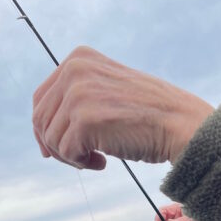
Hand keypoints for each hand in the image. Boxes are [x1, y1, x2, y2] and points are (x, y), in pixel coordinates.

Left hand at [32, 46, 213, 168]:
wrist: (180, 124)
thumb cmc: (151, 115)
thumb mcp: (110, 89)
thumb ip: (81, 95)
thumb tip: (45, 127)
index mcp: (79, 58)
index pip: (41, 97)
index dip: (43, 126)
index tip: (54, 148)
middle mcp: (74, 70)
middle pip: (41, 119)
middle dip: (55, 145)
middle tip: (78, 159)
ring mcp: (78, 94)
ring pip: (51, 138)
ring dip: (71, 156)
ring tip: (96, 159)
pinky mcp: (84, 120)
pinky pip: (66, 151)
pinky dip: (82, 163)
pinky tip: (103, 162)